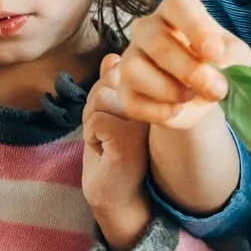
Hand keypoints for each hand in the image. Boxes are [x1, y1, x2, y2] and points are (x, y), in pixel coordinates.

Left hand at [82, 54, 154, 250]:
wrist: (117, 194)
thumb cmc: (113, 152)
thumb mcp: (110, 112)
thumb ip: (113, 84)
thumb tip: (112, 56)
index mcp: (158, 95)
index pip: (118, 72)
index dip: (103, 93)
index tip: (112, 120)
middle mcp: (159, 105)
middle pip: (107, 83)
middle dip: (94, 107)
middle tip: (106, 134)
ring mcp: (146, 122)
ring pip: (100, 99)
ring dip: (92, 122)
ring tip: (106, 141)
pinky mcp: (131, 139)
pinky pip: (96, 120)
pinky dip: (91, 137)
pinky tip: (105, 151)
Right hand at [106, 0, 250, 130]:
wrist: (201, 98)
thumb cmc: (218, 66)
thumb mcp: (235, 58)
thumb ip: (231, 59)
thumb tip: (218, 71)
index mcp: (177, 11)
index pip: (179, 7)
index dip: (196, 28)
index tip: (215, 52)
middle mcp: (147, 29)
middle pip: (156, 40)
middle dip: (189, 69)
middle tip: (216, 89)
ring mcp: (130, 58)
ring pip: (133, 69)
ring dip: (169, 90)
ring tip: (191, 96)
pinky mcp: (123, 90)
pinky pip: (132, 101)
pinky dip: (158, 111)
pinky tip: (177, 110)